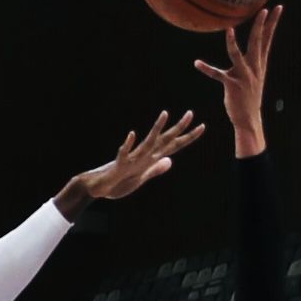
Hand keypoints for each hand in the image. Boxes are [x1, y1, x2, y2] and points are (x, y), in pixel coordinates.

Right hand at [56, 110, 205, 220]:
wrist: (97, 187)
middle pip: (165, 140)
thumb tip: (170, 161)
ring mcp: (132, 159)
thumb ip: (155, 169)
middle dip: (178, 128)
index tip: (203, 127)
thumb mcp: (141, 178)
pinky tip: (132, 134)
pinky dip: (128, 145)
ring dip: (156, 129)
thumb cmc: (118, 183)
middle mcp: (144, 155)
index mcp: (150, 159)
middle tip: (191, 113)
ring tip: (165, 114)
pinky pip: (124, 154)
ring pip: (147, 143)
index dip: (188, 138)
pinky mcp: (119, 165)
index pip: (173, 146)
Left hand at [191, 4, 278, 157]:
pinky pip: (217, 74)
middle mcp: (254, 67)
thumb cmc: (249, 96)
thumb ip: (254, 60)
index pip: (268, 39)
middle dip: (261, 25)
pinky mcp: (231, 84)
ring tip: (229, 29)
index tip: (277, 7)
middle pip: (258, 42)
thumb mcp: (255, 76)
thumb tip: (254, 47)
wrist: (248, 119)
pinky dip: (207, 68)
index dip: (273, 23)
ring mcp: (243, 75)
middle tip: (264, 9)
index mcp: (260, 64)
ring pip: (237, 55)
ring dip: (232, 43)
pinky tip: (197, 63)